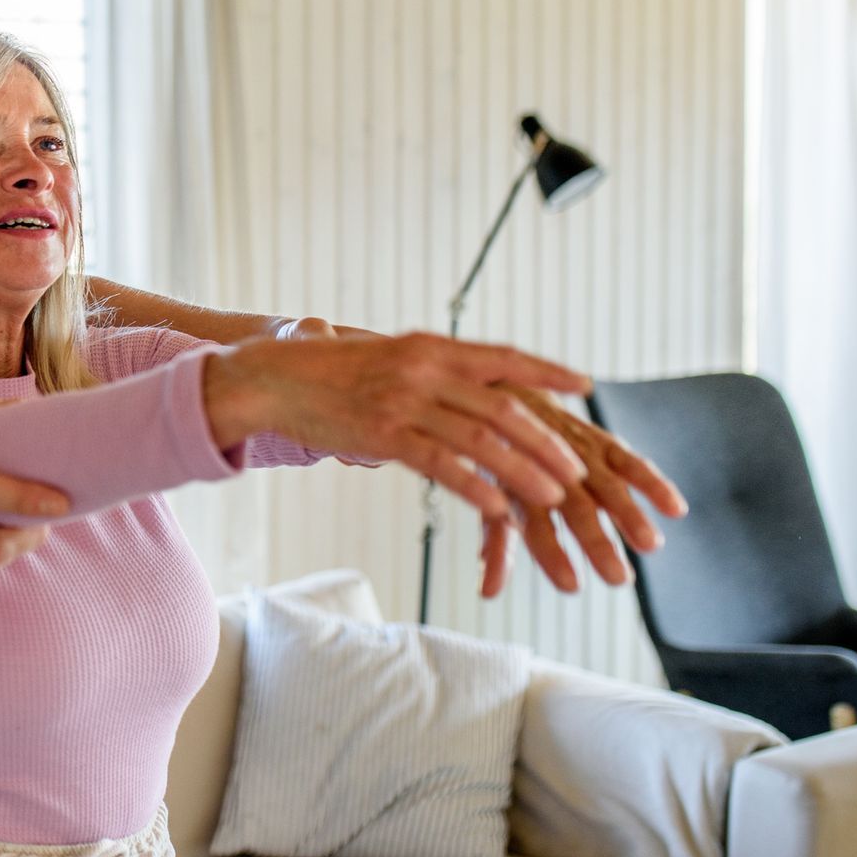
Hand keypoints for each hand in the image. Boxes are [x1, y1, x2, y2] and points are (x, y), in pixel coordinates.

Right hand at [207, 332, 591, 521]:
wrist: (273, 378)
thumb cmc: (328, 371)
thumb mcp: (387, 357)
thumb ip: (429, 369)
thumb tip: (469, 385)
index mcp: (430, 347)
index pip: (503, 356)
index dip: (547, 370)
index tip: (584, 384)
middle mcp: (423, 369)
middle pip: (503, 407)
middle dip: (546, 441)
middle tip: (577, 469)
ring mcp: (404, 402)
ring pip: (481, 440)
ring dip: (523, 471)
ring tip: (553, 497)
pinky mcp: (382, 435)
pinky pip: (441, 465)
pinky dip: (476, 488)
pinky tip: (500, 509)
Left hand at [475, 386, 688, 597]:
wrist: (507, 396)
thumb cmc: (501, 463)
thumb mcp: (493, 502)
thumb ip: (497, 548)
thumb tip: (488, 594)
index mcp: (517, 488)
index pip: (534, 525)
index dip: (552, 554)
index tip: (572, 586)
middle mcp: (549, 471)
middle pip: (576, 509)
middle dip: (597, 543)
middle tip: (618, 579)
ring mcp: (579, 455)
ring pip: (607, 485)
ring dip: (630, 513)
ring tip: (650, 545)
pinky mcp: (603, 441)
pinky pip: (630, 461)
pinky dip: (653, 482)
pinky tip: (676, 509)